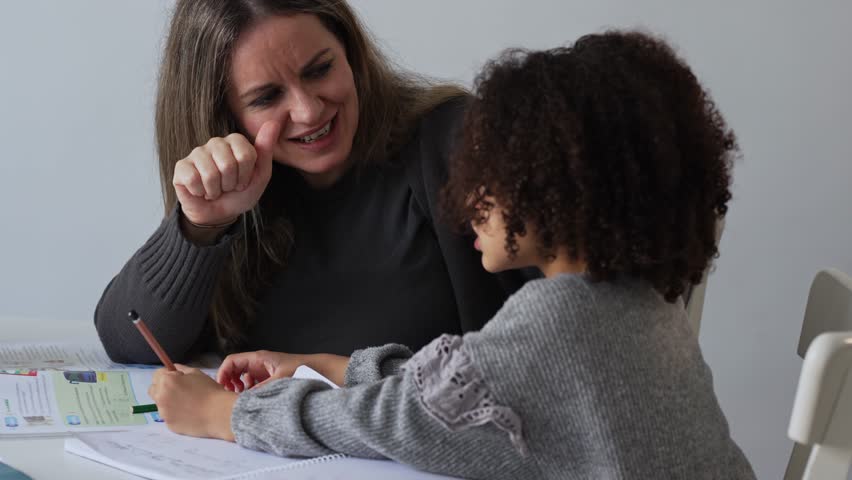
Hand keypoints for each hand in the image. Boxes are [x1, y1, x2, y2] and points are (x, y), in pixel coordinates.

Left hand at [148, 364, 236, 440]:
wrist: (219, 413)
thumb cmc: (210, 390)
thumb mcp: (196, 373)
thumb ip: (181, 369)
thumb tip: (173, 369)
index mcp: (167, 381)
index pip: (156, 374)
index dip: (167, 374)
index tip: (176, 378)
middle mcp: (160, 397)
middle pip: (153, 390)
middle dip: (162, 388)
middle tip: (179, 390)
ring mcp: (163, 413)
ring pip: (161, 404)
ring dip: (169, 401)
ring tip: (187, 404)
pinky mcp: (169, 425)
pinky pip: (168, 416)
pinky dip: (175, 414)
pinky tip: (189, 414)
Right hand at [172, 121, 280, 225]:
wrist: (219, 213)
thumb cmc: (240, 193)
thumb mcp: (260, 175)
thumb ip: (265, 149)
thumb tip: (272, 122)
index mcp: (235, 141)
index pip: (245, 155)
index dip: (246, 175)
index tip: (243, 181)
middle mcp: (215, 143)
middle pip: (228, 164)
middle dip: (230, 183)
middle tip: (227, 186)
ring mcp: (196, 153)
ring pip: (210, 174)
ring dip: (216, 190)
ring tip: (215, 189)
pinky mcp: (181, 166)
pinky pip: (193, 179)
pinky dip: (200, 192)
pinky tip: (201, 191)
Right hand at [217, 351, 350, 390]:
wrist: (317, 369)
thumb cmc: (301, 368)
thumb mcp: (281, 378)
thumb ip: (264, 387)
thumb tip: (247, 398)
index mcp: (258, 358)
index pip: (232, 361)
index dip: (223, 372)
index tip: (222, 386)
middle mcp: (258, 363)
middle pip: (234, 369)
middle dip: (228, 381)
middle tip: (230, 394)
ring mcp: (262, 371)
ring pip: (241, 377)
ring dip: (238, 387)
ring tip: (241, 397)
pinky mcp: (267, 378)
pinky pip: (251, 384)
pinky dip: (248, 390)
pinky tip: (253, 398)